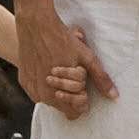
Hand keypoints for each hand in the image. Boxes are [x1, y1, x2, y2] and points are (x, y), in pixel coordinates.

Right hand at [13, 0, 114, 116]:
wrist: (36, 25)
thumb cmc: (62, 41)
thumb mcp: (86, 59)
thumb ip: (100, 79)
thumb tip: (114, 96)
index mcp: (59, 95)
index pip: (74, 113)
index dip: (81, 98)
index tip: (81, 84)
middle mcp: (42, 97)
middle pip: (62, 105)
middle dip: (69, 93)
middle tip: (70, 71)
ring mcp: (31, 89)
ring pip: (49, 98)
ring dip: (56, 87)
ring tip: (58, 67)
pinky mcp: (23, 81)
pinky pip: (37, 89)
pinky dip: (43, 81)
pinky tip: (47, 65)